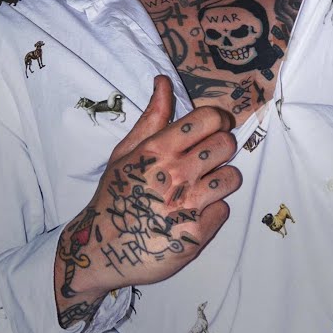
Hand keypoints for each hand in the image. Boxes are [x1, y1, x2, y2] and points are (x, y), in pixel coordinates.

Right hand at [55, 75, 240, 323]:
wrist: (100, 250)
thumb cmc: (115, 196)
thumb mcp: (125, 153)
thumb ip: (151, 118)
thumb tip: (164, 81)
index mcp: (158, 150)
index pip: (208, 119)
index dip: (217, 121)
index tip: (213, 129)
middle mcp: (175, 175)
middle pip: (226, 145)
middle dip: (221, 148)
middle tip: (207, 160)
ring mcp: (187, 206)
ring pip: (231, 177)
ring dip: (222, 180)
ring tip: (203, 187)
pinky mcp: (196, 234)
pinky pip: (224, 210)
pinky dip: (213, 211)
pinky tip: (194, 213)